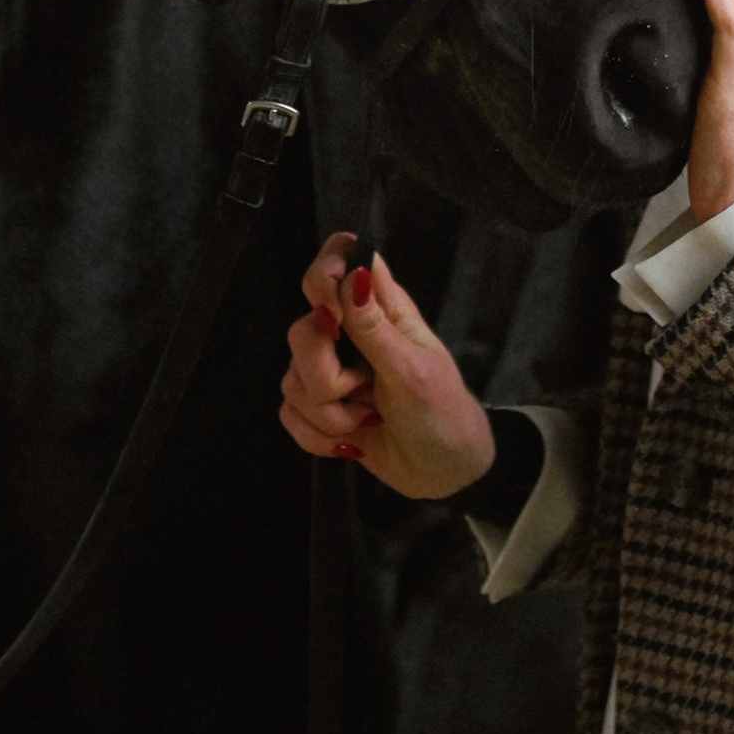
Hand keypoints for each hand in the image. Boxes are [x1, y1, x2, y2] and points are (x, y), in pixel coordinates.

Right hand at [278, 233, 495, 501]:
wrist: (443, 475)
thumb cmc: (443, 415)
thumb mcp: (413, 372)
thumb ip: (376, 329)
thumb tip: (354, 273)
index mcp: (383, 309)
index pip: (341, 259)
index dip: (324, 276)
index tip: (331, 317)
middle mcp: (352, 332)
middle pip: (302, 329)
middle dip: (325, 375)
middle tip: (362, 390)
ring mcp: (333, 371)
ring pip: (292, 378)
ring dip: (329, 415)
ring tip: (367, 422)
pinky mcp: (319, 409)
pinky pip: (290, 413)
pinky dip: (317, 437)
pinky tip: (350, 443)